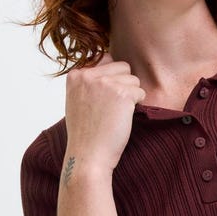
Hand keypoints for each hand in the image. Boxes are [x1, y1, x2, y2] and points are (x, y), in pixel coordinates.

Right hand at [64, 52, 146, 173]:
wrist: (88, 155)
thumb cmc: (85, 133)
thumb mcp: (77, 100)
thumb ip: (90, 81)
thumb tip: (109, 60)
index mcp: (75, 75)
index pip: (105, 59)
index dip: (111, 79)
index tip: (105, 99)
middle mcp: (88, 75)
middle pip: (122, 67)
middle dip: (123, 85)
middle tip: (112, 108)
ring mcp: (105, 83)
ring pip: (133, 79)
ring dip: (131, 96)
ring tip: (115, 114)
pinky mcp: (122, 93)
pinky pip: (141, 92)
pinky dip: (137, 106)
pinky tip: (123, 118)